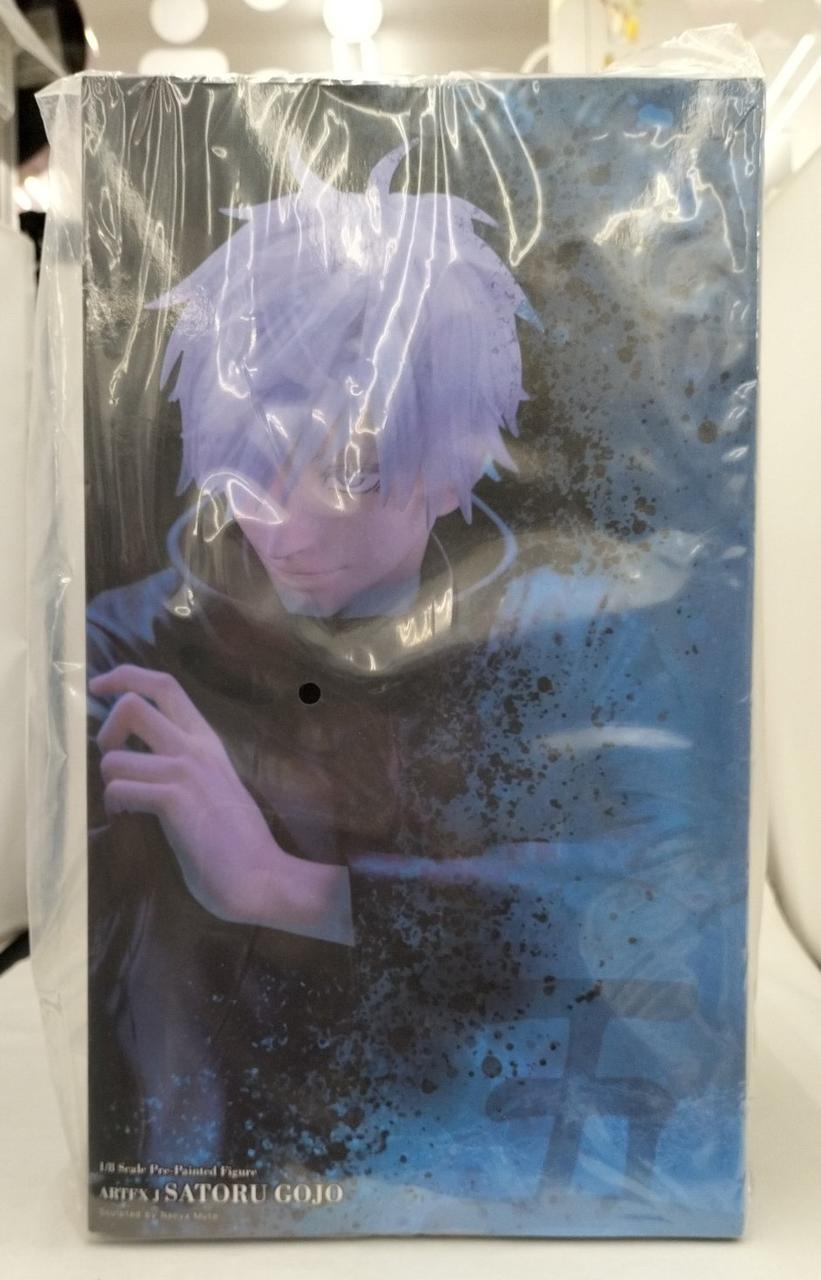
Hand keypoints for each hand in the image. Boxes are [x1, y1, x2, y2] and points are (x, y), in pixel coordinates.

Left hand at [89, 664, 352, 942]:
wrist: (262, 876)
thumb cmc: (237, 843)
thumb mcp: (214, 787)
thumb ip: (186, 767)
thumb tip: (142, 764)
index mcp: (206, 741)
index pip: (165, 685)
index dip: (125, 677)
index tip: (100, 687)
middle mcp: (195, 747)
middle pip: (133, 704)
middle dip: (106, 727)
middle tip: (111, 755)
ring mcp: (185, 771)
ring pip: (114, 756)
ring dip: (109, 780)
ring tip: (125, 801)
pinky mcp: (174, 799)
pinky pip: (119, 788)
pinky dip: (115, 804)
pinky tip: (128, 817)